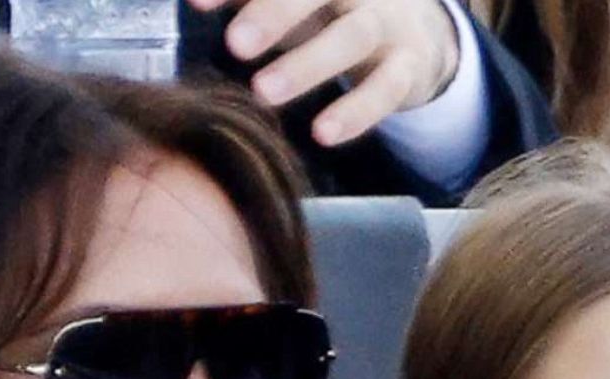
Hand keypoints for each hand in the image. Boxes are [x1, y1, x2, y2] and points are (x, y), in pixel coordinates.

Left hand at [190, 0, 461, 145]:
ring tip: (263, 92)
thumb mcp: (291, 2)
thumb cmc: (330, 13)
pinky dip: (357, 111)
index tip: (198, 4)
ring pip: (353, 37)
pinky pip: (386, 88)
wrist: (416, 33)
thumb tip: (193, 0)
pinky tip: (322, 133)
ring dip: (309, 64)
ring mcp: (387, 25)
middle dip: (277, 14)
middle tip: (234, 44)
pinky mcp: (408, 67)